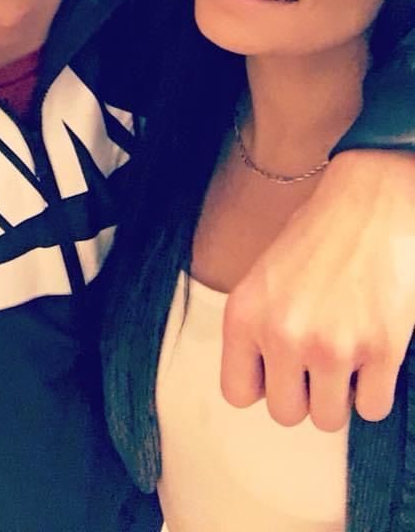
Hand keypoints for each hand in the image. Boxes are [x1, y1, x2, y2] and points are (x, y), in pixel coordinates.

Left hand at [221, 150, 414, 430]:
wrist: (373, 199)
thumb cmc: (321, 233)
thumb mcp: (266, 276)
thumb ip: (260, 329)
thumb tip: (268, 384)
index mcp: (244, 314)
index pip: (238, 394)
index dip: (265, 384)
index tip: (283, 367)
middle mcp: (281, 333)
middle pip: (286, 413)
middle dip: (306, 392)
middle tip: (322, 357)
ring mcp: (332, 345)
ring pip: (329, 418)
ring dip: (341, 392)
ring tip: (349, 350)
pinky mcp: (380, 349)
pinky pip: (372, 408)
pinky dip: (376, 389)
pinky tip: (375, 349)